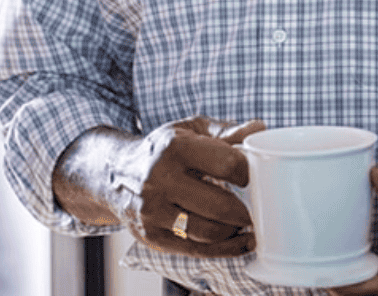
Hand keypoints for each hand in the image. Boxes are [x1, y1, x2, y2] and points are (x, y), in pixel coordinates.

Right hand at [54, 115, 264, 257]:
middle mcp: (160, 181)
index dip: (250, 172)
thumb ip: (227, 131)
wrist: (114, 173)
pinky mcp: (151, 237)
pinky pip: (194, 250)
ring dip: (236, 232)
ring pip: (207, 232)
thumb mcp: (192, 129)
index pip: (227, 164)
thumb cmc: (163, 147)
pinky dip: (223, 249)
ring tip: (252, 224)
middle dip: (247, 209)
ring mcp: (153, 212)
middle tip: (263, 207)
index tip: (260, 175)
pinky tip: (241, 242)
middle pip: (219, 204)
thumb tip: (261, 129)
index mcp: (175, 147)